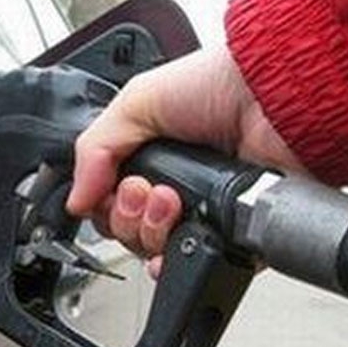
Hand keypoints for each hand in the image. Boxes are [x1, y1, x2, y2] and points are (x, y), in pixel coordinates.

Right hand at [66, 48, 305, 274]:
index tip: (117, 186)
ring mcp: (202, 213)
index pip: (108, 203)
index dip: (105, 203)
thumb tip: (75, 200)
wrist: (272, 97)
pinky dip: (179, 261)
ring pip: (154, 251)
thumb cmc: (217, 84)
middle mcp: (174, 189)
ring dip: (152, 229)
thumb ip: (94, 150)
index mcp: (150, 160)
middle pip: (126, 232)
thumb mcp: (136, 102)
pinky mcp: (232, 234)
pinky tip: (176, 242)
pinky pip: (197, 263)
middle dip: (128, 214)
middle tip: (145, 188)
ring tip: (171, 200)